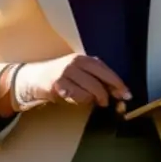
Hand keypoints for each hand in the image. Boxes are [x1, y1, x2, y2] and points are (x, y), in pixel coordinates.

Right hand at [15, 54, 131, 108]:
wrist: (34, 78)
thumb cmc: (61, 76)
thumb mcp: (79, 72)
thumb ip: (95, 78)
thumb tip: (116, 91)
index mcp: (83, 59)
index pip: (105, 70)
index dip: (117, 82)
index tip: (126, 93)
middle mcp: (75, 63)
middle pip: (99, 79)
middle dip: (109, 92)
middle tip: (112, 102)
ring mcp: (66, 73)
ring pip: (90, 89)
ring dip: (95, 98)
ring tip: (95, 101)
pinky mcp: (58, 84)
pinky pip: (77, 96)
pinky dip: (82, 100)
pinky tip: (79, 99)